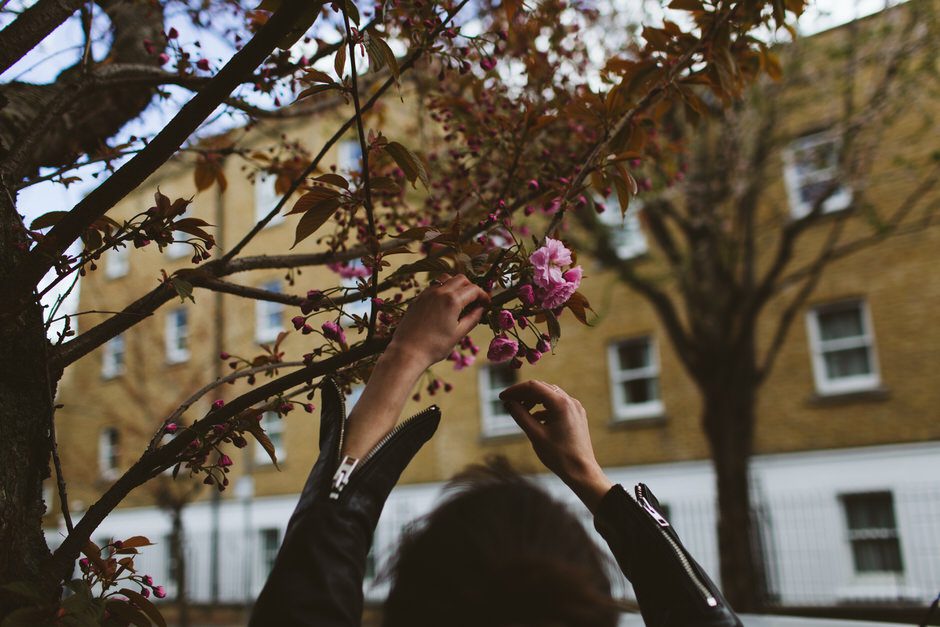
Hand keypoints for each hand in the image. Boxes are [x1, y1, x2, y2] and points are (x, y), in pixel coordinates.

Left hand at [388, 273, 489, 368]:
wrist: (407, 352)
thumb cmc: (435, 346)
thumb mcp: (459, 334)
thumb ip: (473, 318)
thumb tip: (481, 309)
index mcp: (452, 300)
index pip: (473, 289)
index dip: (483, 295)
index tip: (487, 304)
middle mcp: (439, 291)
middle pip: (461, 279)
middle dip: (471, 287)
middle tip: (475, 301)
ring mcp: (427, 293)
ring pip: (446, 279)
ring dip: (456, 285)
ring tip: (460, 300)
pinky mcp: (418, 298)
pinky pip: (434, 286)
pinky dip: (443, 290)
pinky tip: (444, 305)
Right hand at [500, 380, 613, 512]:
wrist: (581, 472)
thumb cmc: (559, 456)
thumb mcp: (535, 435)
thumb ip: (520, 416)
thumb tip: (508, 403)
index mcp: (561, 404)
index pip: (533, 386)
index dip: (515, 390)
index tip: (501, 397)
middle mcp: (570, 402)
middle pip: (542, 388)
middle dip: (524, 394)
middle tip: (508, 403)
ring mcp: (575, 409)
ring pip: (550, 396)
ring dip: (534, 401)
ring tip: (521, 411)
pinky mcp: (577, 416)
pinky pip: (557, 406)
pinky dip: (544, 409)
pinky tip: (535, 419)